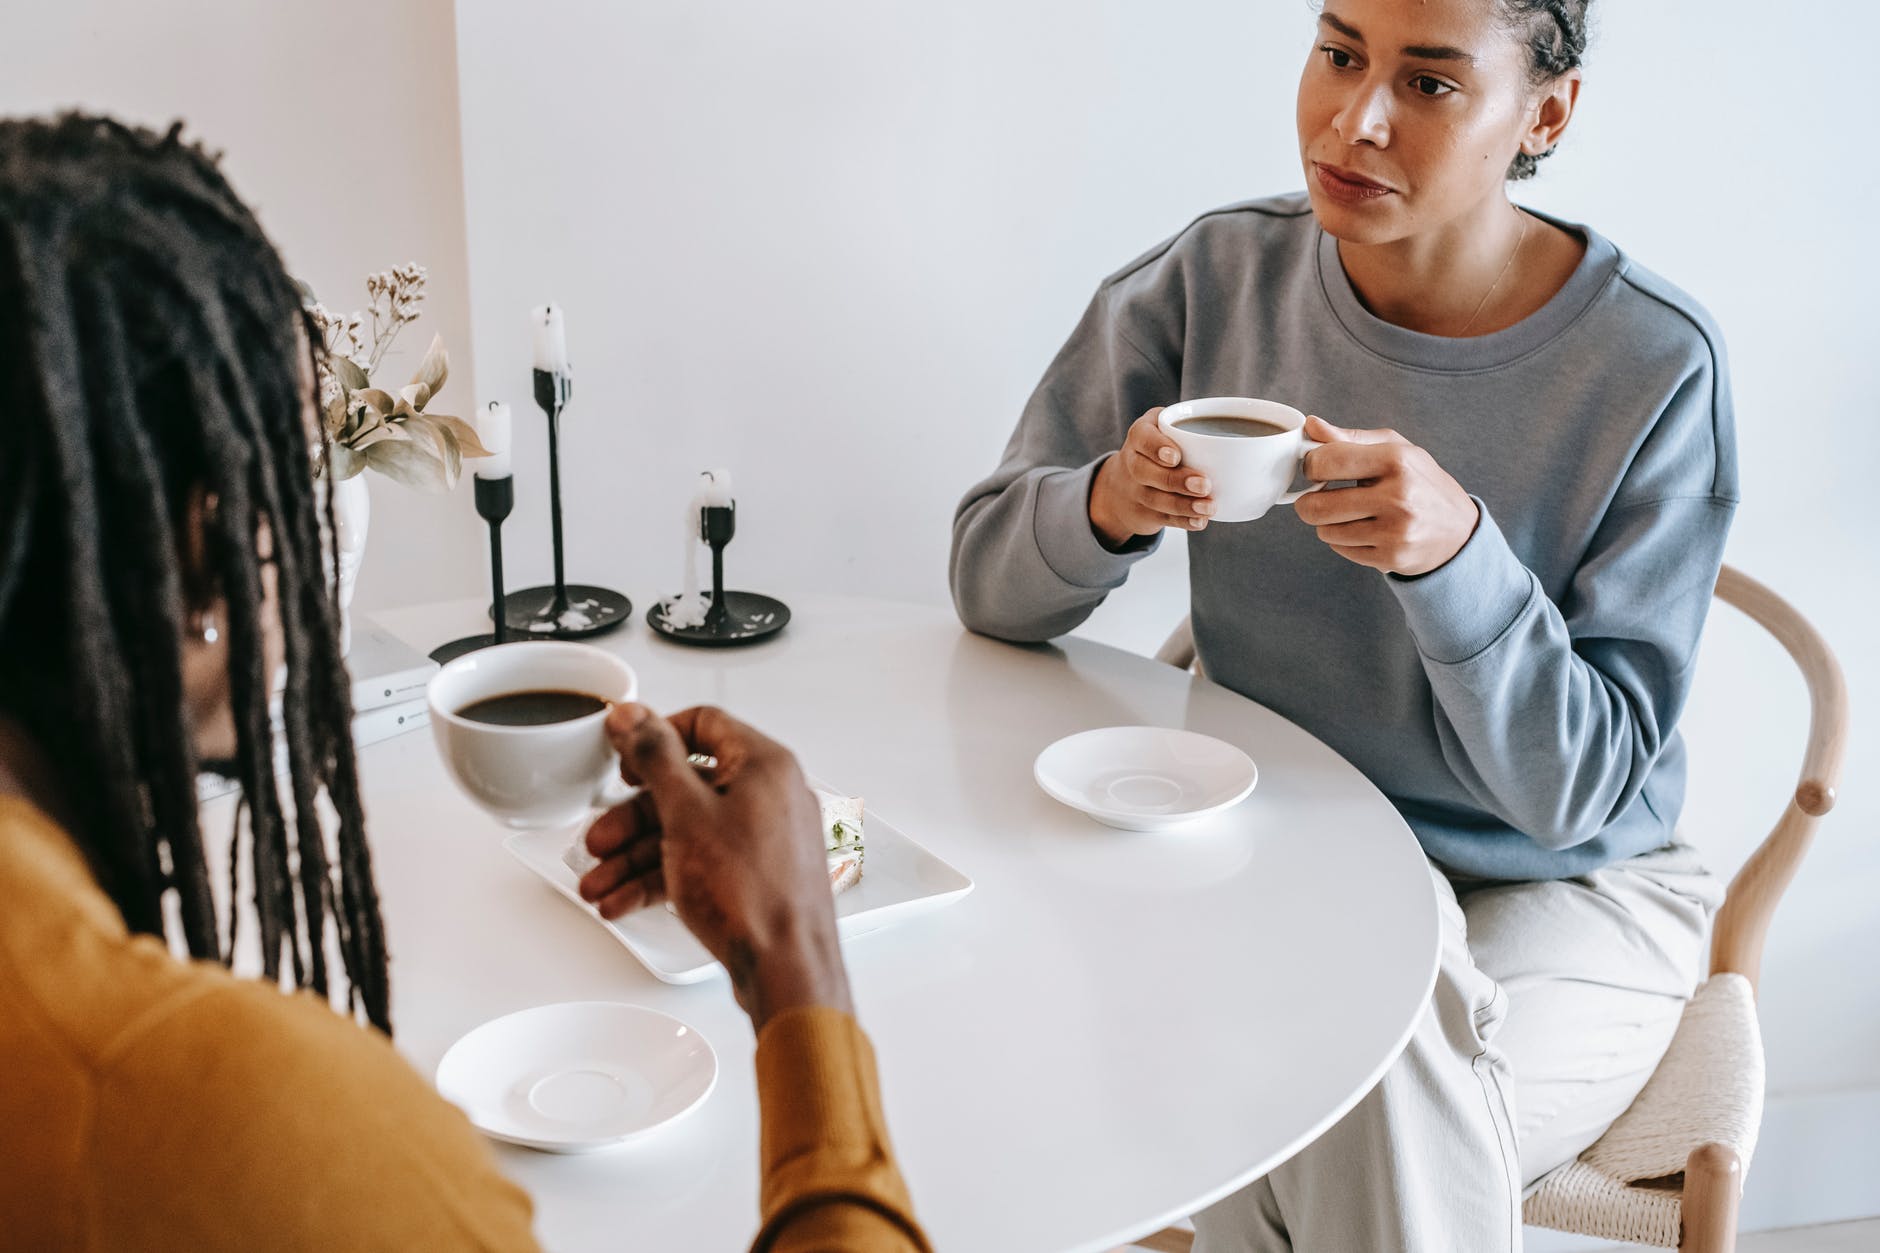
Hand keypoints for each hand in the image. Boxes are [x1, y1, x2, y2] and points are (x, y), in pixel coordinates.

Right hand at [577, 703, 852, 1029]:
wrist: (786, 968)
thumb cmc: (752, 894)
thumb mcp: (686, 814)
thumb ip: (655, 759)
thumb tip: (633, 717)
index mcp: (764, 764)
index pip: (703, 724)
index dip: (655, 737)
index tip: (622, 758)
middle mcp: (770, 795)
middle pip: (686, 786)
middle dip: (633, 817)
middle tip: (599, 838)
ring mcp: (765, 837)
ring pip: (688, 830)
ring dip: (637, 855)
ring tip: (598, 881)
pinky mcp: (756, 875)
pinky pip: (701, 862)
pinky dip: (662, 877)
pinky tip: (623, 899)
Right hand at [1088, 407, 1215, 548]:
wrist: (1126, 482)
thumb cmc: (1162, 447)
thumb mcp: (1169, 427)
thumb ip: (1199, 426)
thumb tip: (1259, 438)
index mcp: (1141, 434)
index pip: (1142, 438)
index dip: (1157, 447)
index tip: (1175, 457)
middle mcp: (1133, 462)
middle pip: (1146, 472)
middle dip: (1176, 480)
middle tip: (1205, 484)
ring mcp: (1136, 490)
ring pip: (1155, 499)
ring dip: (1183, 505)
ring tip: (1208, 507)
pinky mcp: (1144, 512)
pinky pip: (1162, 519)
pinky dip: (1182, 522)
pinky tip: (1200, 521)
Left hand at [1293, 416, 1479, 576]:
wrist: (1459, 531)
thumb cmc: (1420, 482)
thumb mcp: (1394, 449)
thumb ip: (1349, 438)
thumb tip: (1311, 425)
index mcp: (1396, 460)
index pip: (1326, 462)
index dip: (1311, 465)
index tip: (1315, 469)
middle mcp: (1397, 497)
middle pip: (1317, 506)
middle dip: (1308, 502)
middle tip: (1318, 498)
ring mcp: (1395, 532)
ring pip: (1325, 531)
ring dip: (1328, 524)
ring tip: (1349, 514)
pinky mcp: (1391, 558)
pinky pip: (1342, 550)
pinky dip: (1344, 541)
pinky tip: (1365, 531)